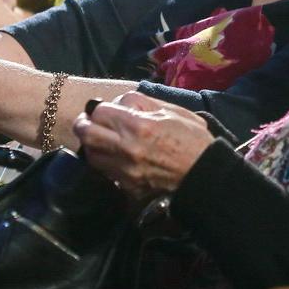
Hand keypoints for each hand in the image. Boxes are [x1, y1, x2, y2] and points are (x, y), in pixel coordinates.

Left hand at [73, 91, 213, 199]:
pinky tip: (111, 156)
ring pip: (90, 154)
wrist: (204, 175)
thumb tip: (121, 102)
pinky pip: (103, 171)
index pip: (100, 111)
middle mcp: (126, 147)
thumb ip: (145, 103)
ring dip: (91, 144)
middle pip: (86, 133)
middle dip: (84, 124)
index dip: (101, 108)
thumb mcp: (174, 111)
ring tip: (99, 139)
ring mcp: (124, 169)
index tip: (106, 110)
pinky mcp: (126, 185)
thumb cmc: (193, 140)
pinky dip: (102, 161)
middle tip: (88, 122)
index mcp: (139, 124)